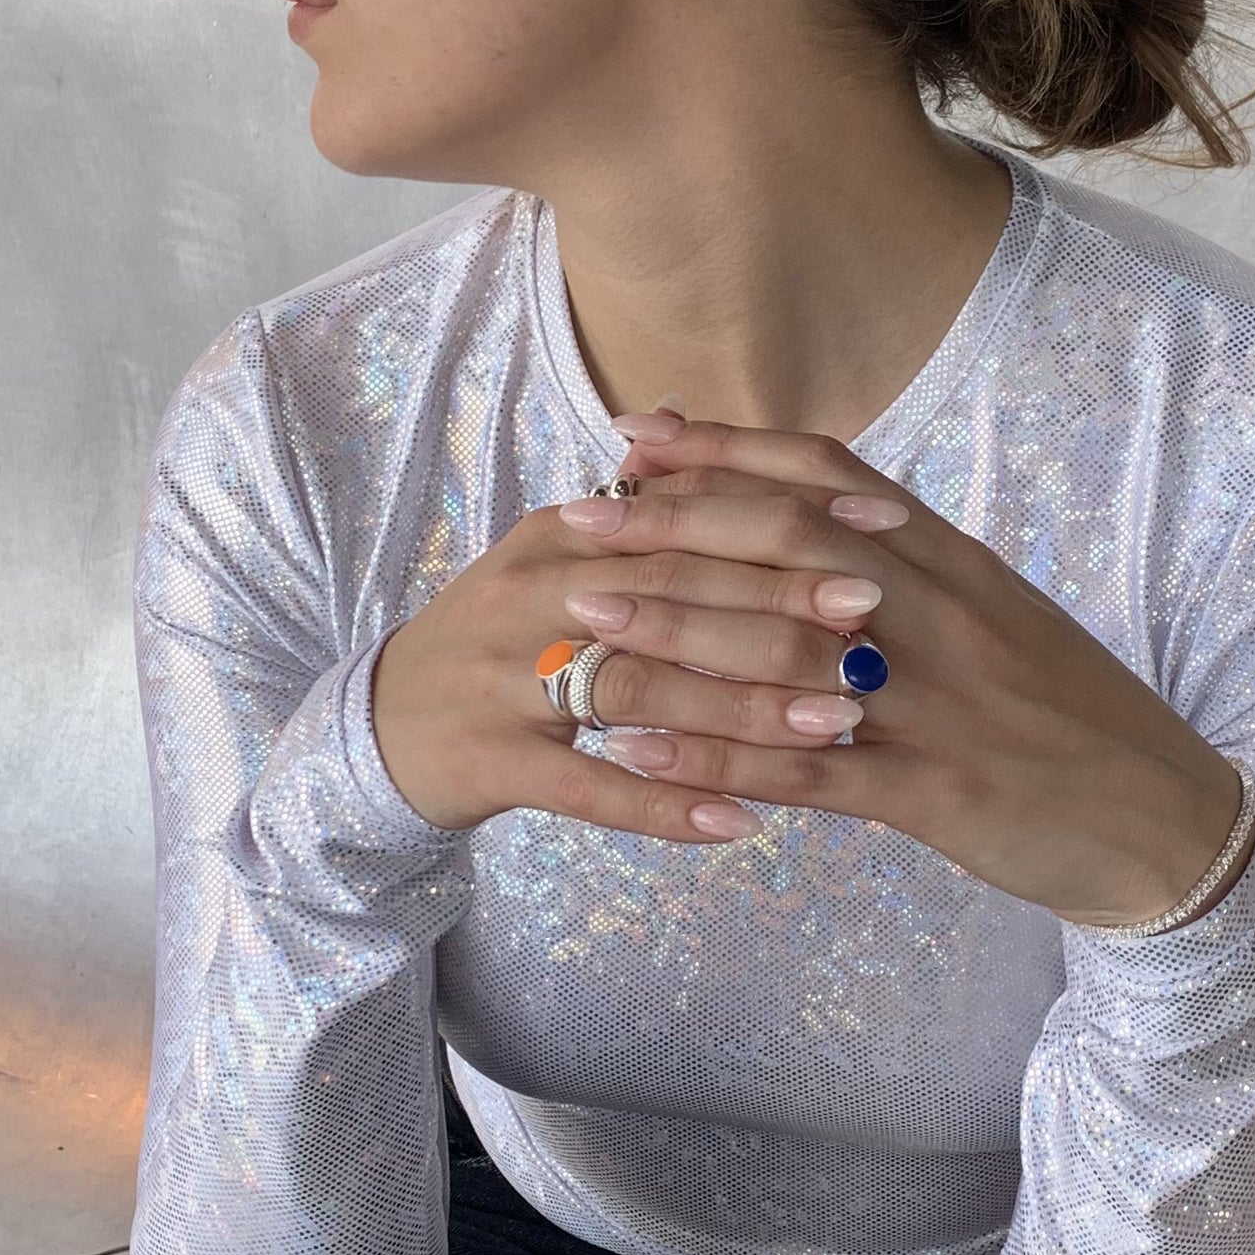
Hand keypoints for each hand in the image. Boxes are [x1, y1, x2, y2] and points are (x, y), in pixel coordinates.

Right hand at [369, 435, 892, 844]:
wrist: (381, 726)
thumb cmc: (502, 638)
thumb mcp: (561, 557)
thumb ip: (641, 508)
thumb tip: (714, 432)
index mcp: (561, 532)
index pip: (684, 516)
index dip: (780, 522)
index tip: (874, 529)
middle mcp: (532, 591)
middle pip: (670, 591)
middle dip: (778, 604)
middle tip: (873, 622)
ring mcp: (504, 677)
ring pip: (639, 685)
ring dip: (743, 707)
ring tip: (836, 721)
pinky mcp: (490, 760)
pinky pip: (588, 788)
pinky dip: (666, 806)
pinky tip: (739, 822)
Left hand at [569, 412, 1254, 928]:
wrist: (1165, 816)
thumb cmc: (1063, 708)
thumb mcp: (995, 610)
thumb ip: (906, 561)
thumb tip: (812, 514)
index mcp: (952, 557)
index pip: (826, 475)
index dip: (728, 449)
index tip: (639, 433)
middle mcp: (940, 608)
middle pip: (789, 542)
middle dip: (678, 524)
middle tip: (580, 515)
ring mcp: (938, 699)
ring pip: (784, 649)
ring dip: (675, 632)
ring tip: (582, 624)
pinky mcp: (936, 790)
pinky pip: (805, 770)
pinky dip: (715, 759)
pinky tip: (640, 756)